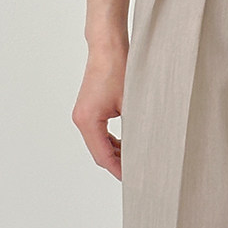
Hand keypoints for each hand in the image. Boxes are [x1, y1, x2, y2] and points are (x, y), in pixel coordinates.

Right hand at [73, 36, 127, 180]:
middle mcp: (82, 119)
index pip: (103, 156)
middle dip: (118, 164)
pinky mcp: (89, 108)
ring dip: (116, 153)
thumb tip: (145, 151)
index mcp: (88, 121)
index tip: (134, 181)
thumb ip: (135, 130)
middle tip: (139, 174)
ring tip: (137, 161)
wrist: (108, 46)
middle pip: (99, 153)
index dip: (119, 170)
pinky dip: (113, 142)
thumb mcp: (132, 104)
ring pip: (100, 144)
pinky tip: (129, 145)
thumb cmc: (119, 69)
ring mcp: (84, 114)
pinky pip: (100, 133)